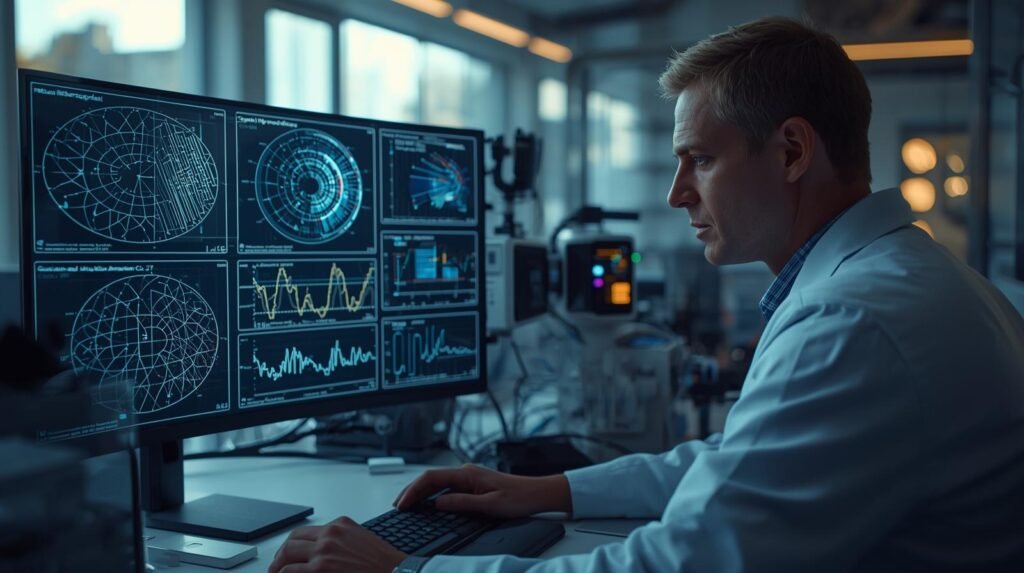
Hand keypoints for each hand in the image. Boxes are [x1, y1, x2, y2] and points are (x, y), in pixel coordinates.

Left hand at [268, 516, 405, 572]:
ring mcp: (323, 552)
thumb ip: (340, 541)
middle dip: (280, 556)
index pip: (304, 532)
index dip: (290, 545)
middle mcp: (330, 535)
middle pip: (291, 542)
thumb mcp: (361, 541)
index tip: (287, 554)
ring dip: (277, 568)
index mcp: (340, 525)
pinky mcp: (320, 569)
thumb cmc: (383, 564)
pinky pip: (290, 572)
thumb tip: (321, 553)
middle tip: (275, 567)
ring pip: (286, 557)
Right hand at [394, 464, 571, 517]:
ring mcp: (468, 477)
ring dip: (420, 492)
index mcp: (468, 474)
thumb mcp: (490, 505)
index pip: (431, 478)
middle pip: (430, 478)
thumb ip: (462, 503)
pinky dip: (431, 494)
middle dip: (411, 491)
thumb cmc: (519, 498)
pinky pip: (446, 487)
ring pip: (436, 482)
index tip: (402, 504)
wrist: (538, 493)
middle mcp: (466, 472)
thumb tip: (438, 504)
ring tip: (406, 505)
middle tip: (397, 506)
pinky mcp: (472, 484)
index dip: (414, 490)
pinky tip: (427, 504)